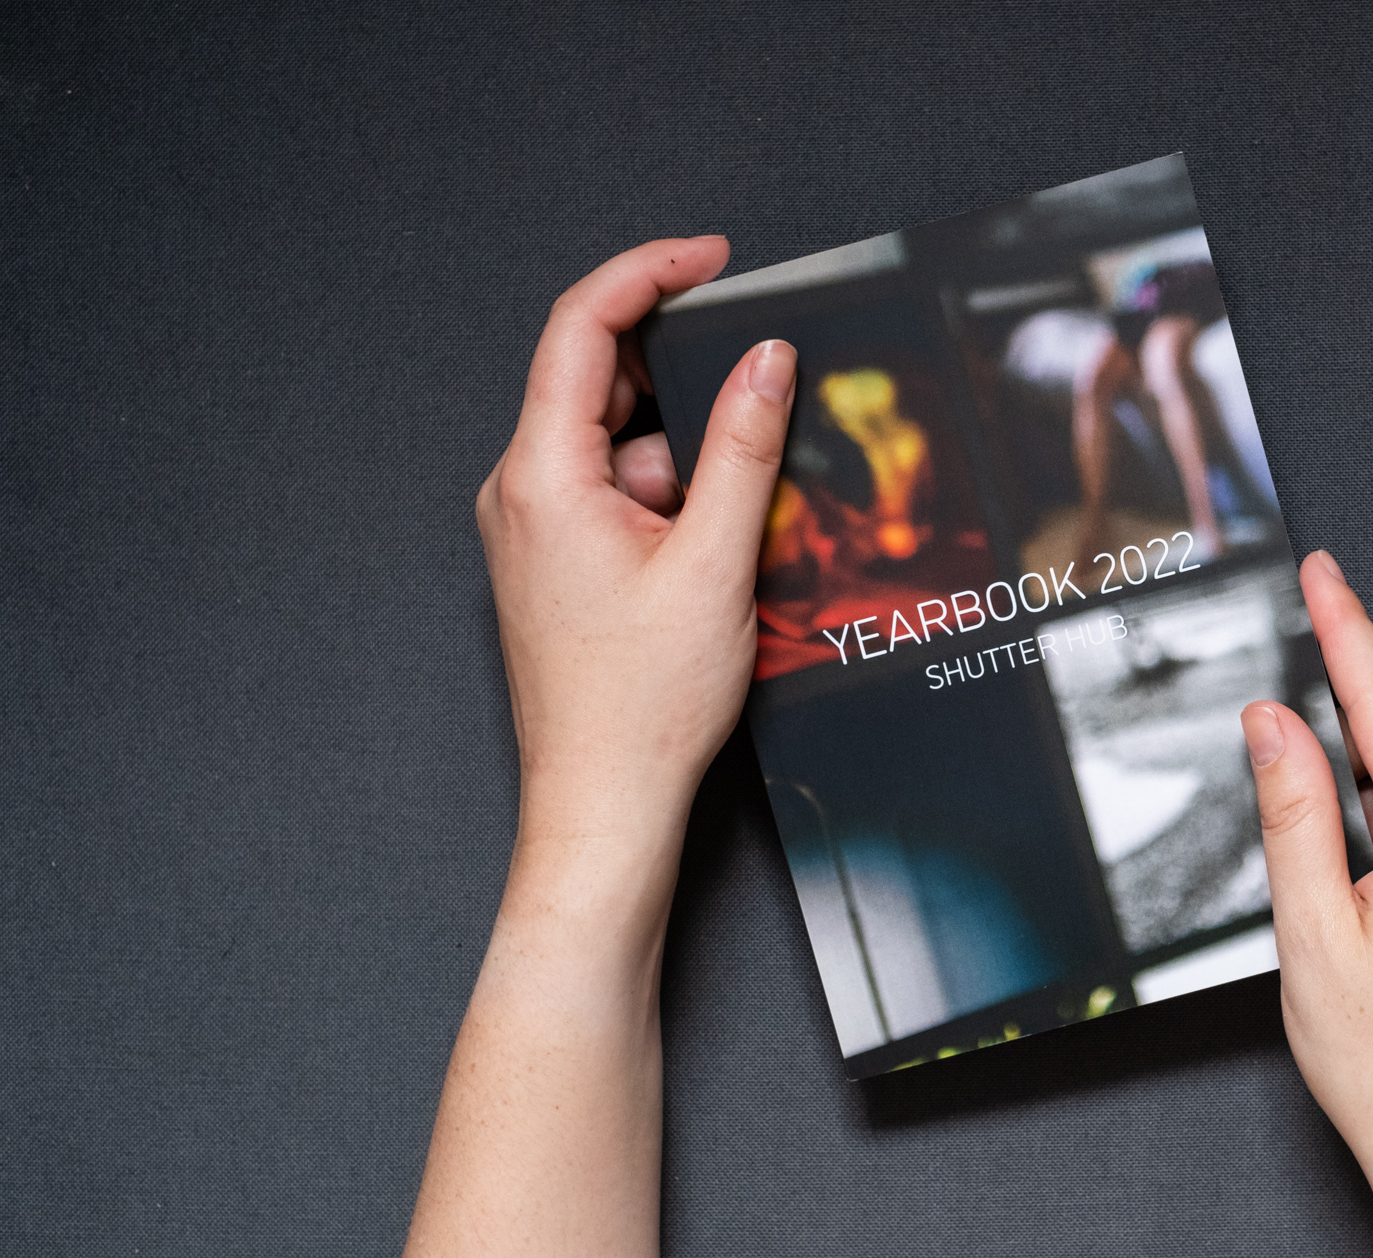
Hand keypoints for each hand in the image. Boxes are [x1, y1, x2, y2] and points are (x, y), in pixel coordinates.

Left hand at [475, 237, 795, 894]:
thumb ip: (744, 448)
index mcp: (542, 477)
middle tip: (761, 383)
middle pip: (602, 382)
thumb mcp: (716, 561)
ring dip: (687, 455)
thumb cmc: (642, 705)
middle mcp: (523, 491)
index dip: (649, 273)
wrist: (605, 803)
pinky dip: (673, 497)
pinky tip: (719, 545)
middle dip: (685, 377)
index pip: (582, 328)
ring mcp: (537, 527)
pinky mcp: (559, 559)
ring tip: (741, 518)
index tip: (711, 257)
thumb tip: (767, 360)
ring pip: (621, 443)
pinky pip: (618, 493)